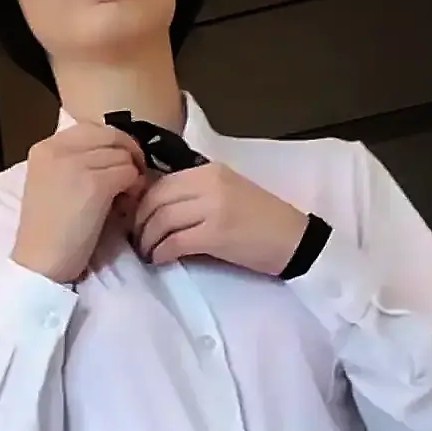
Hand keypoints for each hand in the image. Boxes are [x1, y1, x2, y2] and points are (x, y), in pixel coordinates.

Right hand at [11, 123, 147, 282]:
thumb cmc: (51, 231)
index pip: (94, 129)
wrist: (40, 262)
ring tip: (124, 199)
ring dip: (132, 176)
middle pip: (113, 136)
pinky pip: (128, 174)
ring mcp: (75, 164)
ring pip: (124, 155)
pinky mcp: (93, 184)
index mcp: (46, 147)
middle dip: (129, 155)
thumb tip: (119, 155)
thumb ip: (79, 162)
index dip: (115, 145)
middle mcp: (58, 148)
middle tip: (132, 180)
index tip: (121, 166)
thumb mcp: (56, 183)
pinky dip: (133, 189)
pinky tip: (125, 207)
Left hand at [131, 162, 308, 274]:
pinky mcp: (217, 234)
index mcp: (209, 170)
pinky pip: (175, 241)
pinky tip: (160, 260)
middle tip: (137, 240)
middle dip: (139, 223)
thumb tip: (154, 208)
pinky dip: (161, 252)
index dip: (140, 204)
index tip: (137, 221)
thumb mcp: (226, 193)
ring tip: (148, 253)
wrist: (295, 239)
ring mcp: (213, 207)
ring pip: (162, 220)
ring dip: (148, 240)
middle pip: (156, 200)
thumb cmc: (261, 220)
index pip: (160, 183)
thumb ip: (194, 193)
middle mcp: (209, 183)